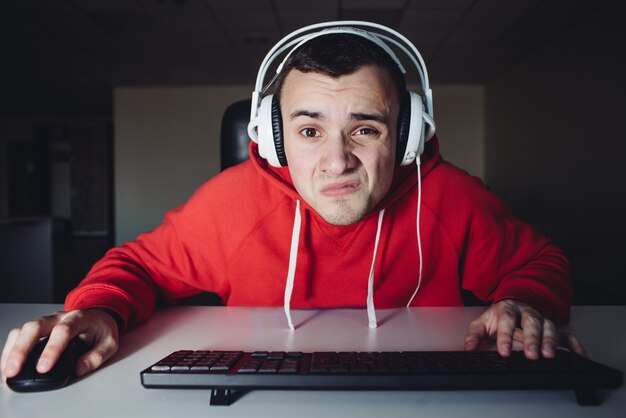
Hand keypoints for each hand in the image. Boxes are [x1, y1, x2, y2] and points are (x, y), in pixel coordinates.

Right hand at [1, 309, 118, 381]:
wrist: (99, 315)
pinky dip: (11, 349)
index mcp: (79, 318)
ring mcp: (46, 321)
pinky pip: (20, 334)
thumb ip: (97, 356)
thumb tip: (79, 369)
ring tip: (7, 371)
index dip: (51, 349)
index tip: (43, 368)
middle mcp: (59, 317)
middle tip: (14, 370)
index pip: (63, 331)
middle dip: (21, 349)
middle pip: (35, 327)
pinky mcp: (38, 328)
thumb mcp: (110, 343)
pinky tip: (8, 364)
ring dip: (13, 350)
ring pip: (24, 329)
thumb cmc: (102, 330)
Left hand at [464, 299, 585, 358]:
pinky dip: (574, 345)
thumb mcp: (482, 323)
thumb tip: (468, 348)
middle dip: (531, 339)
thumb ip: (474, 335)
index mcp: (506, 310)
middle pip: (530, 322)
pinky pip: (566, 335)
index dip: (505, 336)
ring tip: (549, 355)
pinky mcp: (552, 328)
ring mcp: (540, 319)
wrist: (513, 303)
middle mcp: (525, 313)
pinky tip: (579, 355)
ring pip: (548, 326)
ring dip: (549, 340)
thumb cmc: (497, 318)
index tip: (504, 351)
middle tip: (531, 354)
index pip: (506, 321)